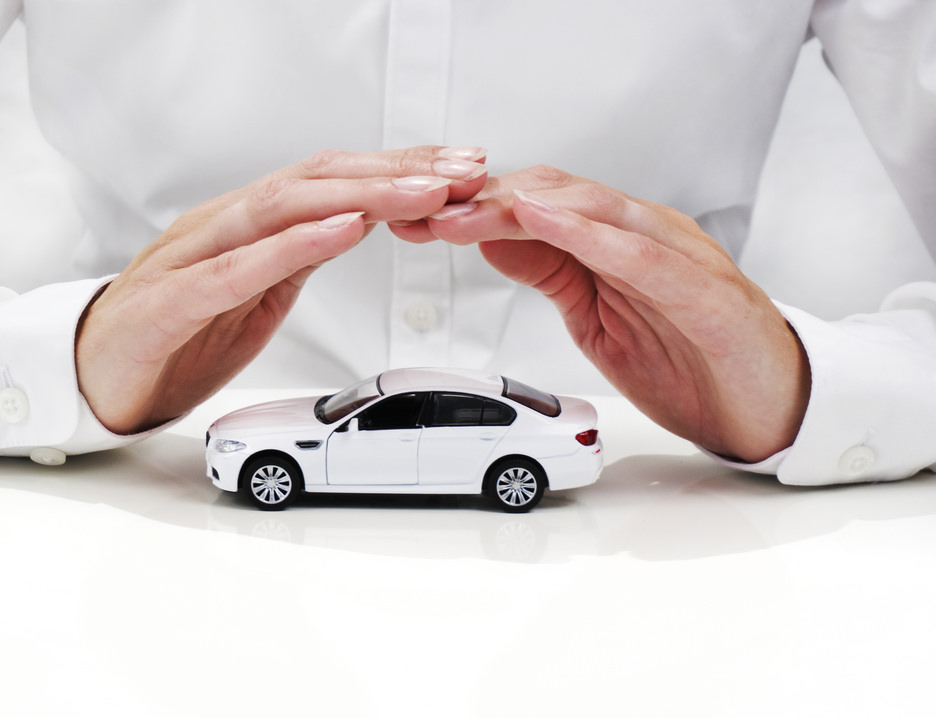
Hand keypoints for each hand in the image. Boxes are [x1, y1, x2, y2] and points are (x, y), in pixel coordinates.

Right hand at [76, 146, 487, 434]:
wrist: (92, 377)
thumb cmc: (175, 334)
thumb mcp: (255, 291)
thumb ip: (298, 254)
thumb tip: (358, 221)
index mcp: (245, 226)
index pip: (330, 180)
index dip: (397, 169)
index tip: (459, 167)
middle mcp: (221, 226)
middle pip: (316, 180)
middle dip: (395, 171)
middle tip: (461, 169)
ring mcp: (192, 257)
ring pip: (282, 208)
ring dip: (360, 196)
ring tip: (422, 191)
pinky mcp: (170, 302)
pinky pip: (239, 268)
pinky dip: (295, 245)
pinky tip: (344, 230)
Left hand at [395, 166, 809, 461]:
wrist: (767, 406)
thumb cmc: (687, 360)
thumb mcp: (594, 315)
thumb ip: (551, 271)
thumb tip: (494, 239)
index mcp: (616, 244)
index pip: (537, 206)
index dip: (474, 206)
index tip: (417, 213)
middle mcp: (645, 237)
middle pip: (555, 196)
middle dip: (482, 200)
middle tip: (423, 208)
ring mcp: (678, 257)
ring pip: (592, 209)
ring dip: (520, 207)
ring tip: (463, 209)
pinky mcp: (706, 292)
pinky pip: (641, 254)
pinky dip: (588, 233)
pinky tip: (545, 220)